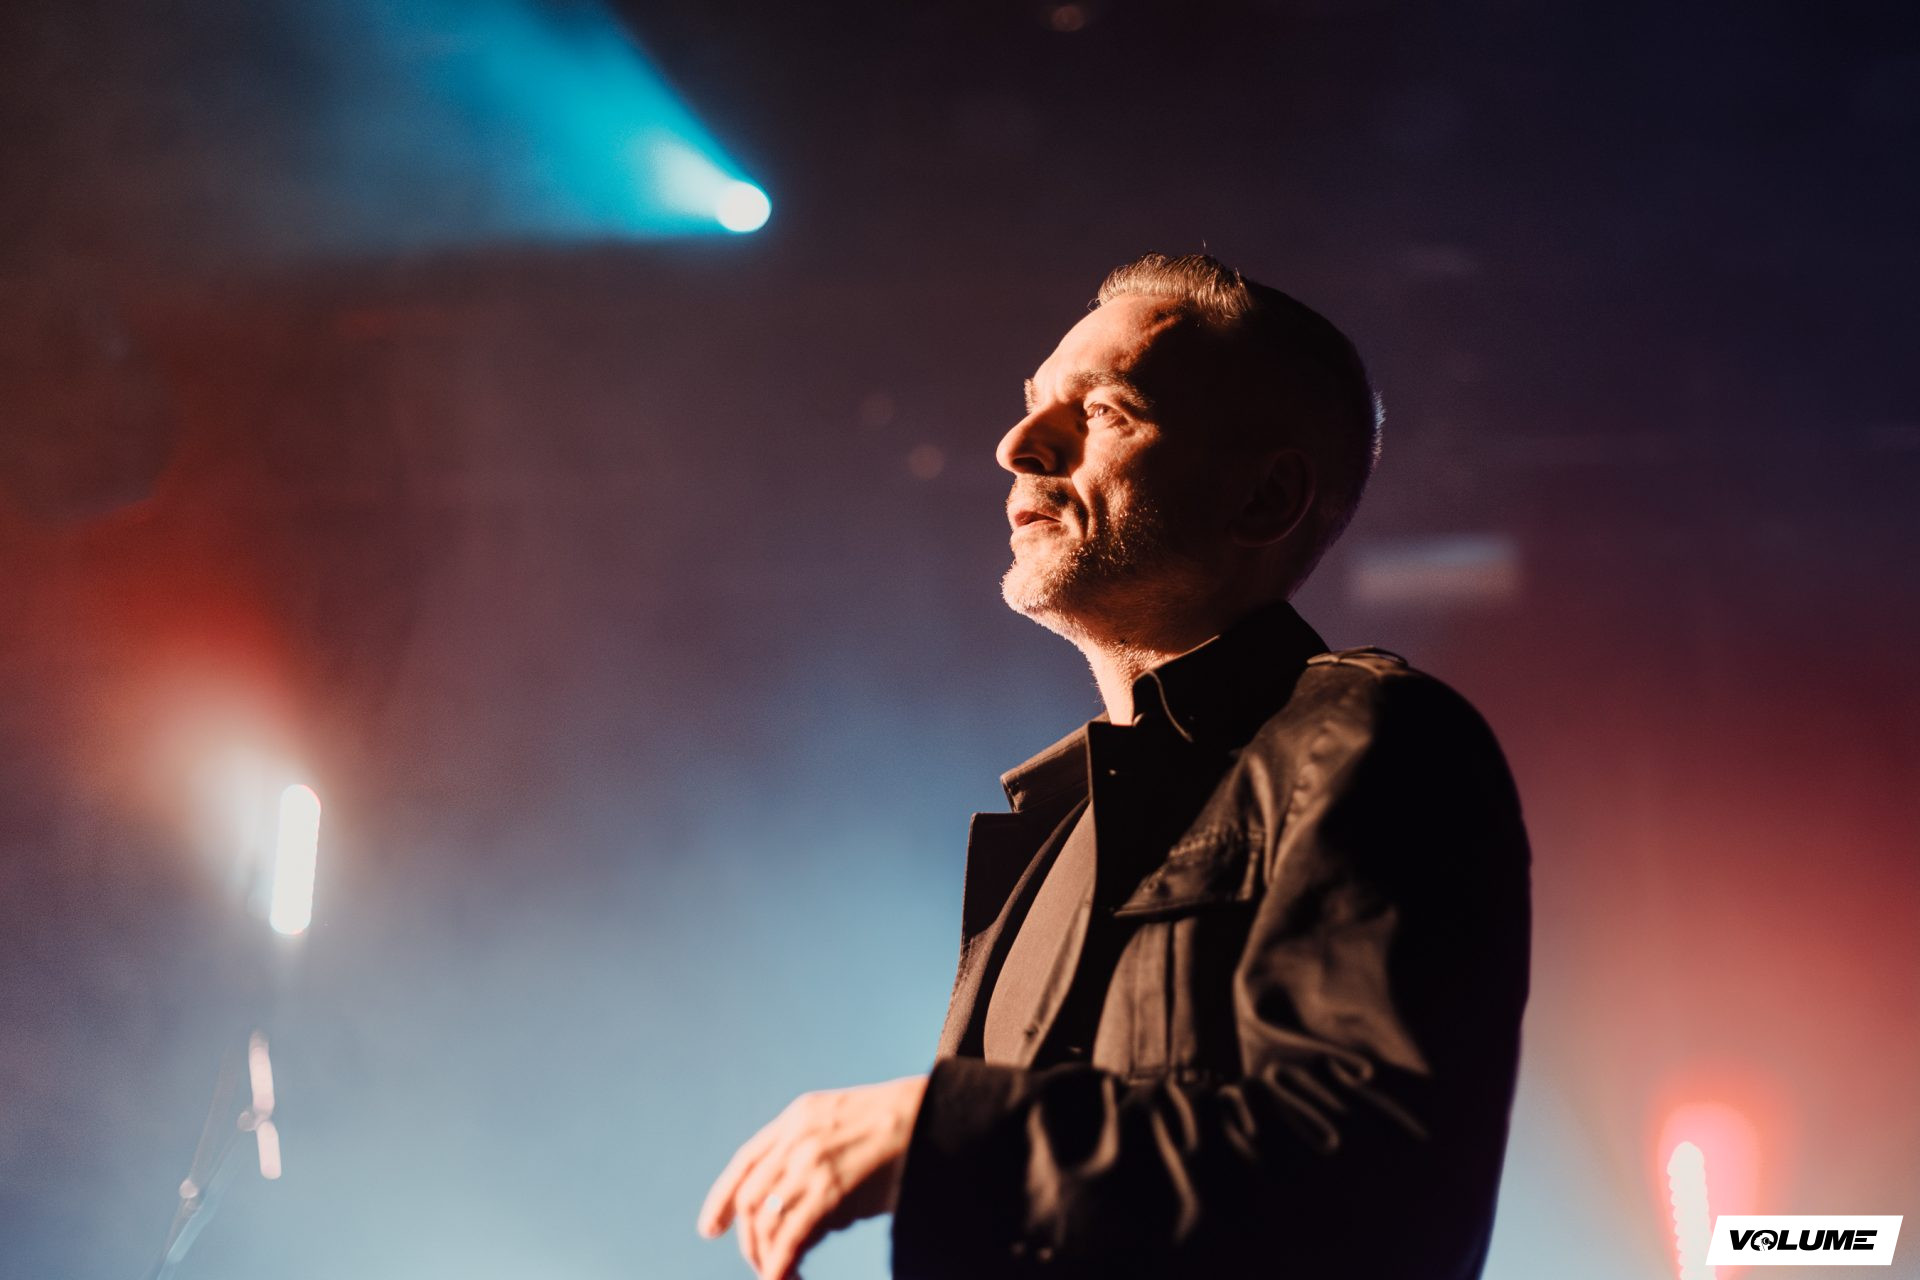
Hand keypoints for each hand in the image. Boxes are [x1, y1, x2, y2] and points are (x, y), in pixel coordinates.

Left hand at [696, 1074, 928, 1279]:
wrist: (939, 1115)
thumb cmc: (905, 1128)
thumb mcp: (848, 1125)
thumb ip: (819, 1157)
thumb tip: (814, 1219)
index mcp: (798, 1117)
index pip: (745, 1162)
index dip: (723, 1198)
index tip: (711, 1229)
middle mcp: (796, 1137)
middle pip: (751, 1198)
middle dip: (750, 1240)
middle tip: (761, 1266)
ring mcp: (810, 1163)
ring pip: (766, 1222)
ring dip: (767, 1256)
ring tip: (780, 1275)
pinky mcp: (830, 1191)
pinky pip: (790, 1237)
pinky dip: (780, 1264)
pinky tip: (785, 1278)